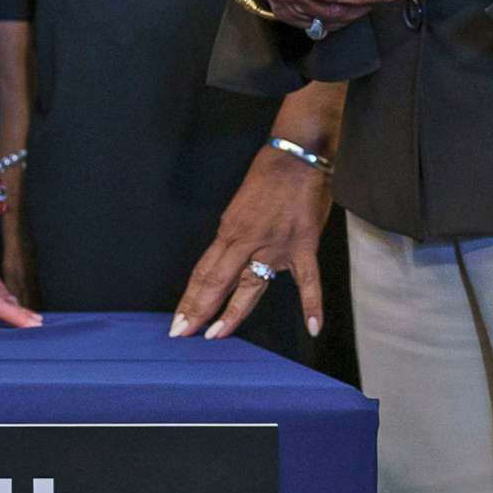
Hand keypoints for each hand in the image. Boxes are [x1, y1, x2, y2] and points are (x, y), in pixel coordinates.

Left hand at [171, 145, 331, 339]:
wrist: (295, 157)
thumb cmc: (267, 178)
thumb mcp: (240, 209)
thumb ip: (236, 238)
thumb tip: (230, 261)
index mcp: (229, 232)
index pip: (204, 272)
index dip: (191, 297)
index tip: (178, 320)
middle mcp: (246, 242)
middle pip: (216, 281)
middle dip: (197, 308)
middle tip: (180, 333)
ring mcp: (273, 246)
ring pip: (248, 285)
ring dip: (231, 312)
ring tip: (216, 335)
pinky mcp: (302, 245)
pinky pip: (308, 281)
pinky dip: (312, 305)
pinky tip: (314, 328)